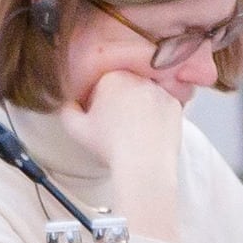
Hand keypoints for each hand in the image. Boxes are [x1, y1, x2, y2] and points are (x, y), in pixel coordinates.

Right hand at [57, 66, 190, 238]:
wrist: (144, 165)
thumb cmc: (111, 147)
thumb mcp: (76, 129)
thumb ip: (67, 110)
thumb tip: (69, 102)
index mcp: (111, 78)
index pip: (102, 82)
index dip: (99, 101)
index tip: (101, 117)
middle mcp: (138, 78)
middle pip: (125, 86)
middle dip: (120, 101)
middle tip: (117, 124)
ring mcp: (159, 89)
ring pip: (144, 94)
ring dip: (139, 106)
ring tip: (134, 130)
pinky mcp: (175, 103)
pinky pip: (162, 105)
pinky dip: (157, 115)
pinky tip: (149, 131)